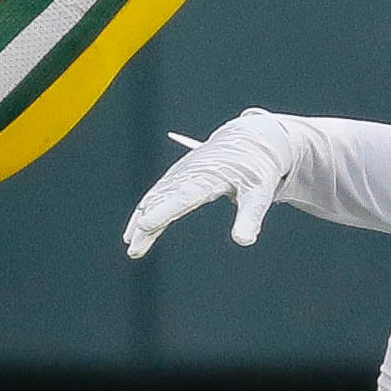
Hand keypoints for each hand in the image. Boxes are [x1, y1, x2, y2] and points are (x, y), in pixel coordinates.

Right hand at [123, 110, 304, 257]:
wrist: (249, 140)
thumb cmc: (256, 169)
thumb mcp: (259, 193)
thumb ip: (251, 217)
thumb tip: (244, 241)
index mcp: (209, 178)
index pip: (183, 198)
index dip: (163, 212)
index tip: (145, 225)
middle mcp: (189, 174)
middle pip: (161, 201)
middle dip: (146, 224)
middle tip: (134, 249)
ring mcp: (180, 173)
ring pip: (154, 198)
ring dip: (140, 220)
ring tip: (130, 243)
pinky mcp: (178, 175)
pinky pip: (156, 194)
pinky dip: (145, 210)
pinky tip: (137, 228)